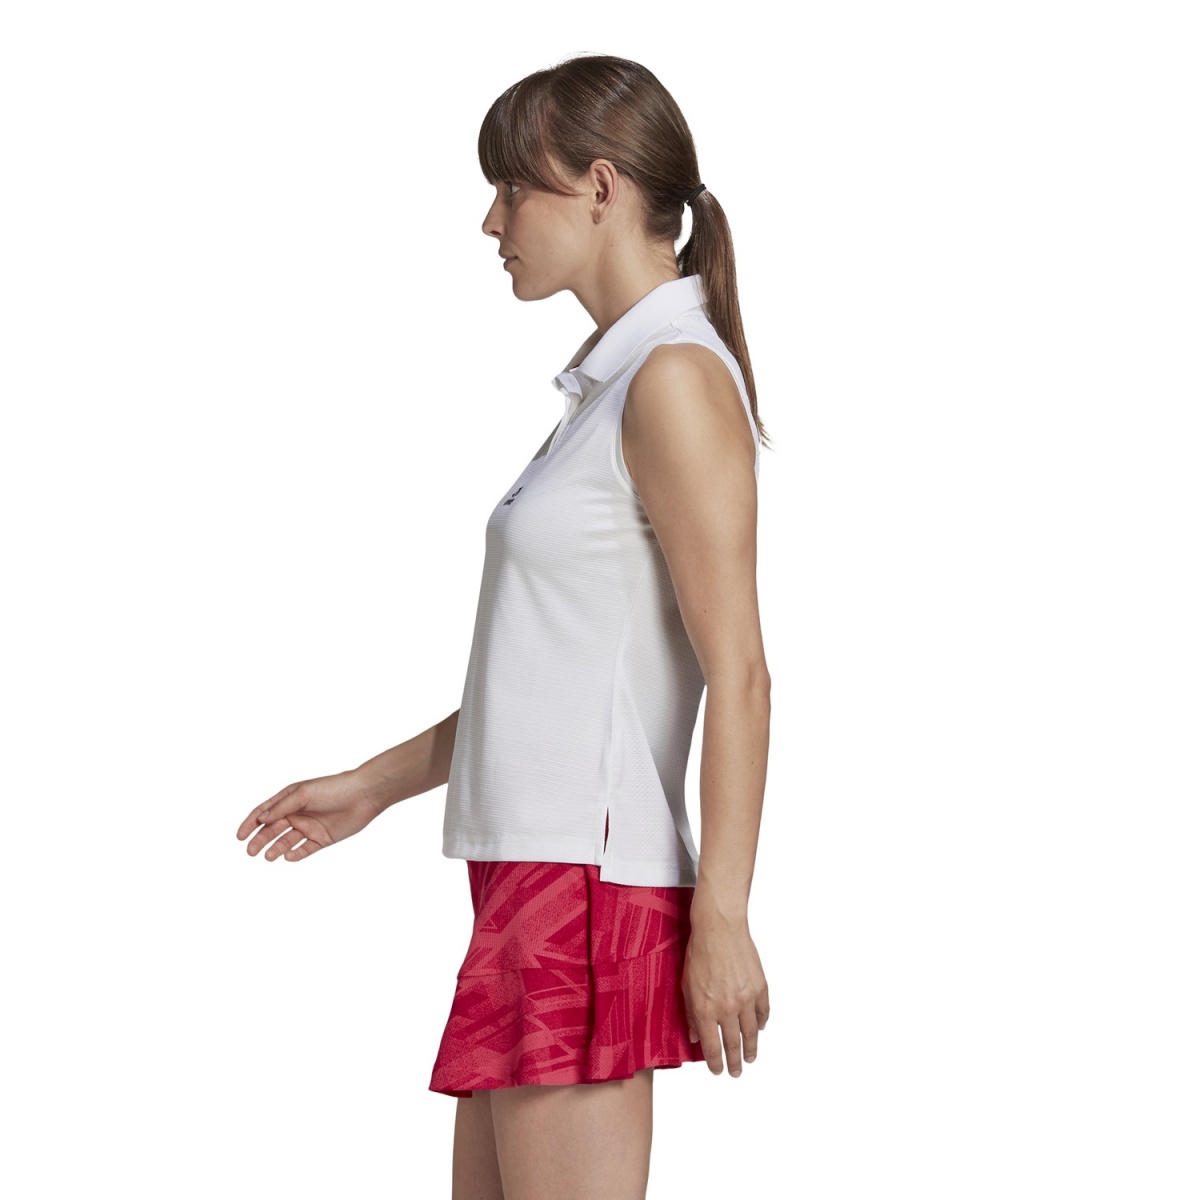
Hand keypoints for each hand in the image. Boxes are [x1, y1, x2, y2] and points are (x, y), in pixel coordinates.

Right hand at [235, 769, 382, 861]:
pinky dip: (295, 854)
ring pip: (286, 842)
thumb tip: (260, 819)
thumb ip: (281, 807)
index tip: (239, 836)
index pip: (264, 813)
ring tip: (269, 856)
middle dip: (260, 840)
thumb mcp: (303, 794)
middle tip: (250, 851)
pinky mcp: (321, 839)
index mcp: (289, 799)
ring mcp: (309, 827)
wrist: (363, 795)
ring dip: (276, 849)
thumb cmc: (333, 788)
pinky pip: (304, 850)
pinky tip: (289, 856)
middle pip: (272, 830)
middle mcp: (297, 814)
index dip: (250, 824)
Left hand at [681, 909, 769, 1077]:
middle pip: (733, 1044)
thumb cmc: (699, 953)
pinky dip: (761, 1023)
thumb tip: (694, 1035)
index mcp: (706, 1010)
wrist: (720, 928)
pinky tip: (759, 1029)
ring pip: (751, 1033)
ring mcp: (746, 999)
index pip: (712, 1046)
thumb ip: (691, 1013)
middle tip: (735, 1072)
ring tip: (750, 1058)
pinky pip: (763, 1013)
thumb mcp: (686, 985)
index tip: (717, 1070)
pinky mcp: (760, 988)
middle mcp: (728, 1009)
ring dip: (750, 1049)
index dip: (715, 1062)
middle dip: (734, 1062)